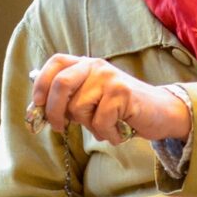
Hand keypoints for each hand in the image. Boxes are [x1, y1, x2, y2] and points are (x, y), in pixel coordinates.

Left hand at [29, 55, 190, 144]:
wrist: (161, 112)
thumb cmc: (121, 110)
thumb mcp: (91, 99)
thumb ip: (69, 99)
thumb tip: (36, 108)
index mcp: (86, 64)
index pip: (55, 62)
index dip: (41, 83)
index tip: (36, 105)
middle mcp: (96, 66)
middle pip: (61, 84)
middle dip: (54, 111)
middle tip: (59, 127)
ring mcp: (109, 78)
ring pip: (78, 108)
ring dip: (89, 126)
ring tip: (105, 125)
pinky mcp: (122, 93)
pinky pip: (99, 121)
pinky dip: (107, 134)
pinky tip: (118, 130)